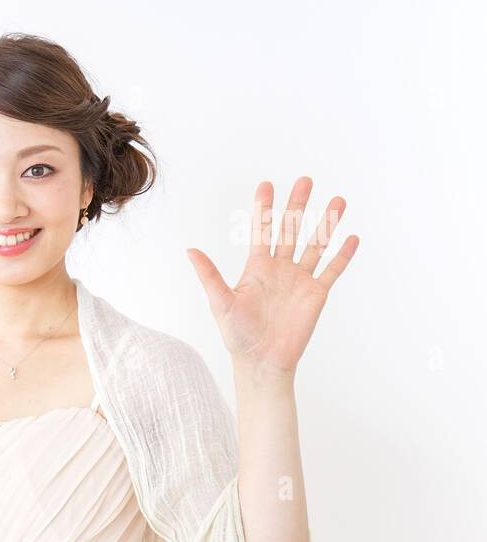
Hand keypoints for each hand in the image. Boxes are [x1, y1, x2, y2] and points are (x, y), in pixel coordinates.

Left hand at [186, 176, 359, 375]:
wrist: (261, 361)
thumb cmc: (237, 334)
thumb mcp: (220, 302)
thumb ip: (209, 275)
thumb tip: (190, 250)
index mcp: (256, 267)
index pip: (261, 230)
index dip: (264, 208)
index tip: (267, 184)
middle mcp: (280, 268)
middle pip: (291, 230)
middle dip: (297, 205)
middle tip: (305, 180)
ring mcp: (300, 280)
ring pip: (316, 244)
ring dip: (326, 223)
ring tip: (338, 201)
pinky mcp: (316, 294)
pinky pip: (332, 270)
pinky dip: (342, 255)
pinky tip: (352, 237)